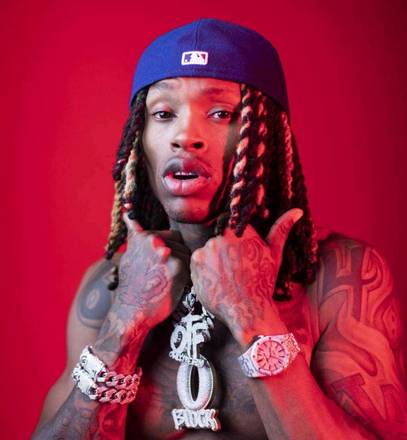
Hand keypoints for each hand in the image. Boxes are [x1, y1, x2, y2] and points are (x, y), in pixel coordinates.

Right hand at [113, 213, 190, 328]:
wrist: (131, 312)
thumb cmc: (132, 286)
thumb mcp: (130, 255)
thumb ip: (135, 233)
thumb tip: (127, 206)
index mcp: (143, 236)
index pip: (172, 236)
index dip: (171, 251)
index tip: (162, 266)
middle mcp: (153, 241)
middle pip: (181, 244)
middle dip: (178, 258)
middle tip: (165, 276)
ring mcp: (165, 252)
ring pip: (187, 254)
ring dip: (183, 267)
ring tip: (167, 281)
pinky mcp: (177, 267)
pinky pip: (191, 266)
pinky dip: (187, 277)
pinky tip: (174, 285)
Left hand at [190, 208, 303, 345]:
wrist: (247, 309)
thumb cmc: (263, 281)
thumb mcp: (274, 254)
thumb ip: (281, 229)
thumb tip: (297, 211)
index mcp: (238, 230)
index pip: (230, 230)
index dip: (235, 245)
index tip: (240, 258)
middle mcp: (220, 236)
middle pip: (218, 241)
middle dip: (224, 253)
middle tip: (235, 271)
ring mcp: (206, 248)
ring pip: (208, 252)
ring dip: (214, 262)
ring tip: (226, 277)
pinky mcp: (195, 263)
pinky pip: (197, 263)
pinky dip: (204, 271)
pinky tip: (216, 281)